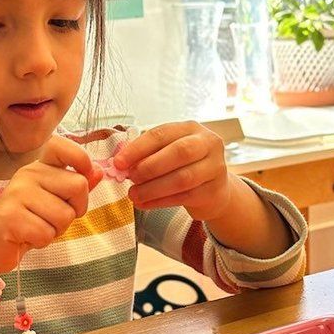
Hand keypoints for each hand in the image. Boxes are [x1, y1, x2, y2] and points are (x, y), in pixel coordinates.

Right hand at [0, 137, 102, 273]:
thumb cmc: (26, 222)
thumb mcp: (54, 202)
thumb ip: (74, 187)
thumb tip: (99, 171)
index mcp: (38, 167)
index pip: (62, 146)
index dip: (81, 160)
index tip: (83, 178)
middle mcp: (27, 174)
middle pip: (78, 185)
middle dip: (75, 210)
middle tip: (54, 218)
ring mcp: (17, 194)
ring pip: (64, 215)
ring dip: (56, 230)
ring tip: (37, 228)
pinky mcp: (10, 217)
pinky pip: (46, 233)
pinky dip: (42, 241)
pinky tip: (27, 237)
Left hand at [115, 121, 232, 221]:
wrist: (215, 189)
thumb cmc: (185, 166)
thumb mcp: (168, 152)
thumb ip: (148, 154)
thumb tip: (121, 163)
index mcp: (191, 128)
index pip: (162, 134)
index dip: (138, 148)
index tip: (118, 162)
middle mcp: (208, 144)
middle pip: (179, 153)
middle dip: (149, 167)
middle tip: (130, 178)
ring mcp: (215, 168)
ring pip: (182, 178)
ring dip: (152, 188)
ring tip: (133, 194)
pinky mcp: (214, 191)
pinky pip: (184, 197)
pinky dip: (160, 202)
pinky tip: (144, 204)